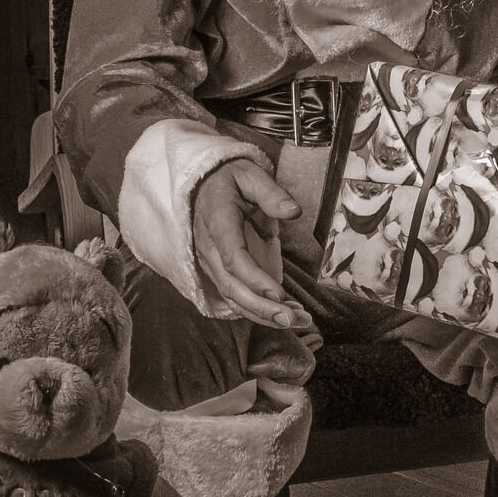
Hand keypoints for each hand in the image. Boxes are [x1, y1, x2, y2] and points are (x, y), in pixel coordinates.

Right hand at [192, 162, 313, 331]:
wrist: (201, 185)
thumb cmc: (229, 180)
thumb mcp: (250, 175)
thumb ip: (271, 193)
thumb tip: (294, 211)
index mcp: (217, 222)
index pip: (234, 258)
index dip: (256, 280)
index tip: (281, 295)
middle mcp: (209, 248)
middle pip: (232, 287)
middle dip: (263, 308)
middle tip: (293, 320)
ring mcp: (209, 263)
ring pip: (233, 298)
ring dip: (263, 314)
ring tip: (296, 321)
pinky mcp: (216, 272)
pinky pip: (234, 297)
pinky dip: (257, 310)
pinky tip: (282, 316)